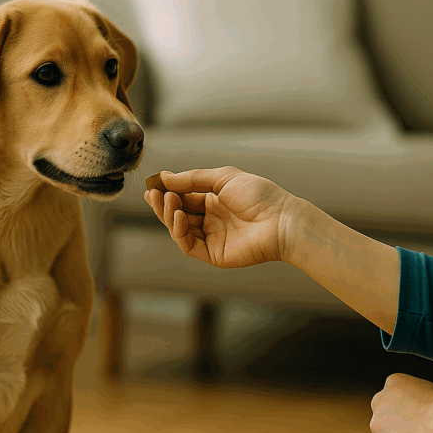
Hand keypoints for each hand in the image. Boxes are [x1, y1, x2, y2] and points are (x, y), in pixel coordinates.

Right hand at [143, 167, 305, 267]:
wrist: (281, 220)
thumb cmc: (259, 195)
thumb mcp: (223, 178)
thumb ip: (193, 179)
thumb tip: (164, 177)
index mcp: (214, 200)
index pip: (184, 196)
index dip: (168, 191)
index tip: (153, 184)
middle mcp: (211, 219)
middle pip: (178, 213)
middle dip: (163, 203)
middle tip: (152, 194)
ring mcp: (211, 238)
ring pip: (179, 229)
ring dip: (168, 214)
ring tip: (165, 200)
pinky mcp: (213, 255)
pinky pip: (188, 244)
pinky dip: (178, 231)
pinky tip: (177, 216)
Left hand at [370, 373, 432, 432]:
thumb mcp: (429, 390)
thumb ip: (416, 398)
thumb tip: (419, 411)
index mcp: (393, 383)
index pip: (395, 400)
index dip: (409, 412)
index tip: (422, 420)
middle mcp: (378, 401)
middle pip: (385, 419)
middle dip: (398, 428)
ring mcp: (377, 425)